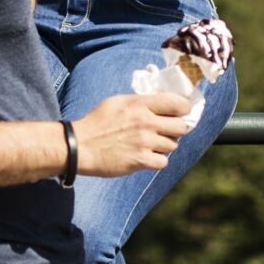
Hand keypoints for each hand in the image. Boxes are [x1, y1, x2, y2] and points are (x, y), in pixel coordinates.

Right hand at [72, 91, 196, 176]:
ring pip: (172, 145)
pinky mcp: (140, 160)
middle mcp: (146, 122)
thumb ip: (140, 101)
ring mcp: (144, 142)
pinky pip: (163, 162)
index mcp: (140, 104)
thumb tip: (161, 103)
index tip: (180, 113)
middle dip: (176, 129)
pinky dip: (156, 160)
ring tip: (150, 144)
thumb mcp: (117, 102)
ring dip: (164, 146)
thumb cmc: (96, 122)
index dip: (184, 109)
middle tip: (165, 131)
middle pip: (181, 127)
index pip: (178, 103)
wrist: (79, 146)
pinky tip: (145, 156)